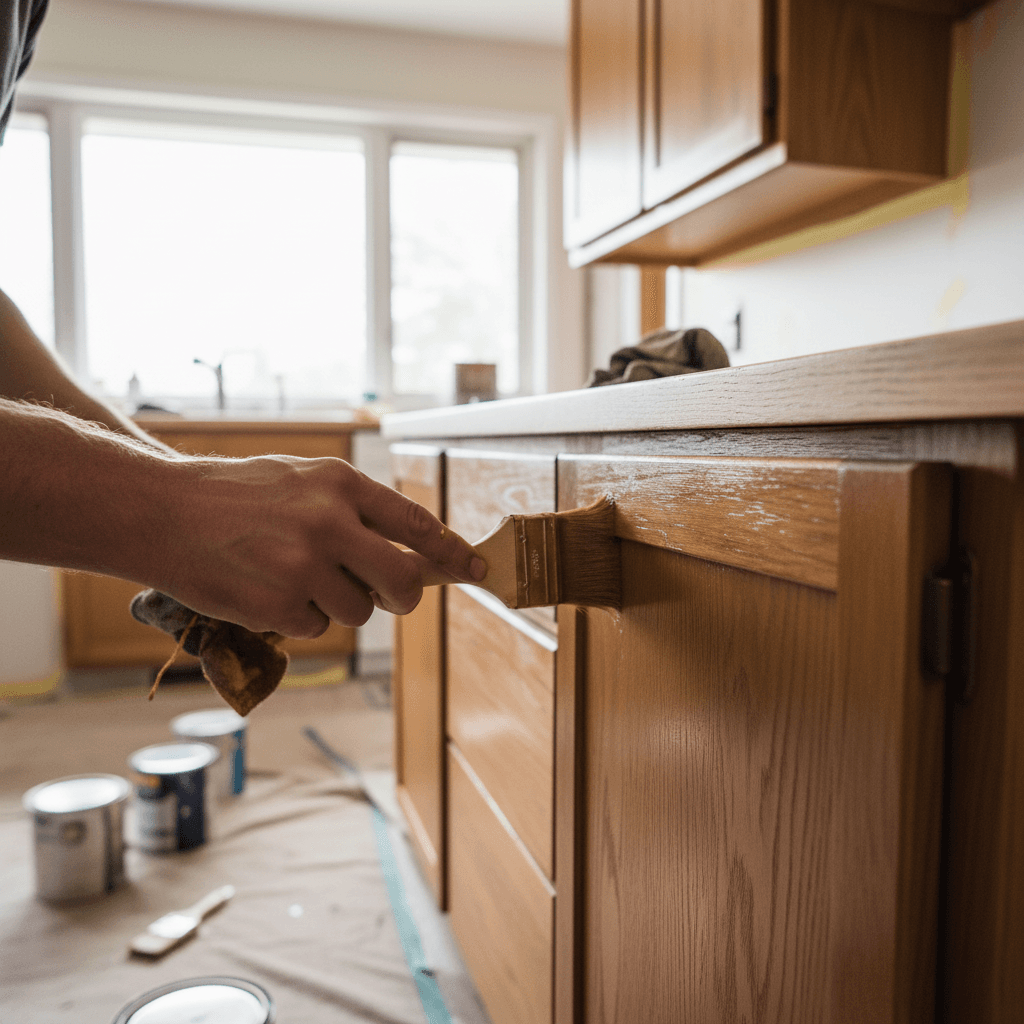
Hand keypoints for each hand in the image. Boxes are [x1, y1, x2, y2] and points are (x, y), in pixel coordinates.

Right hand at [156, 453, 484, 637]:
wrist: (162, 512)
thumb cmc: (236, 494)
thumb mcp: (302, 479)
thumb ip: (355, 508)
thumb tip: (413, 547)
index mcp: (340, 484)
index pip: (416, 523)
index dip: (452, 552)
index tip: (476, 567)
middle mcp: (330, 524)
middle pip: (402, 581)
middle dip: (404, 596)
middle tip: (390, 595)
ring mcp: (304, 567)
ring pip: (359, 611)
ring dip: (338, 604)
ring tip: (295, 576)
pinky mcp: (278, 605)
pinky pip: (317, 627)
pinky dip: (300, 617)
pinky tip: (268, 590)